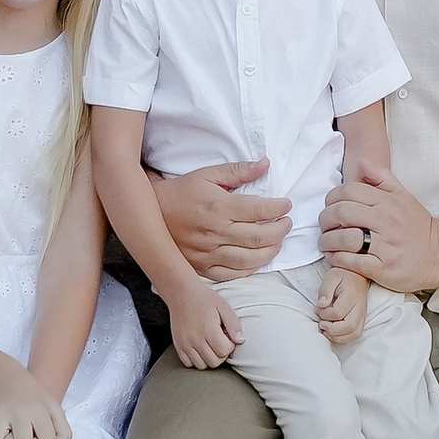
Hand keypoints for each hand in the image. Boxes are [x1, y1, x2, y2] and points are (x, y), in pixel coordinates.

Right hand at [159, 156, 291, 281]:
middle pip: (258, 237)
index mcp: (218, 206)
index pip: (258, 210)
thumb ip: (238, 171)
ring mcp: (207, 253)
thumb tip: (265, 164)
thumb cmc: (183, 191)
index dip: (278, 208)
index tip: (287, 204)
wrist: (151, 214)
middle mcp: (214, 232)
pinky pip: (232, 274)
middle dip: (280, 231)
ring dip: (269, 252)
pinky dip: (250, 269)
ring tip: (277, 241)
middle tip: (287, 223)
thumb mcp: (208, 174)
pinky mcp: (202, 267)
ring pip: (248, 259)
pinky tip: (258, 258)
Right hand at [164, 272, 238, 370]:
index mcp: (209, 330)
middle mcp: (195, 340)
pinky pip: (188, 363)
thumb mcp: (223, 306)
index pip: (224, 351)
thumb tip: (240, 341)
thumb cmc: (204, 298)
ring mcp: (185, 344)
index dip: (230, 345)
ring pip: (201, 365)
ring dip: (209, 358)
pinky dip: (196, 359)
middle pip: (214, 362)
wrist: (181, 292)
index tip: (227, 335)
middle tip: (220, 340)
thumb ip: (234, 324)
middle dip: (221, 354)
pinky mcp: (178, 345)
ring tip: (210, 344)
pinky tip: (200, 347)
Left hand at [313, 265, 367, 348]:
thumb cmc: (342, 275)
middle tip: (321, 323)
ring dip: (337, 336)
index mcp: (352, 294)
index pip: (338, 312)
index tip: (317, 308)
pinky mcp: (362, 320)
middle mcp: (360, 307)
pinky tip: (333, 332)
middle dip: (331, 329)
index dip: (324, 314)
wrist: (357, 274)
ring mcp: (362, 315)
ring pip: (354, 334)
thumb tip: (321, 305)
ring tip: (325, 329)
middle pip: (349, 326)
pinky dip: (343, 338)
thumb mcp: (331, 276)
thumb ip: (325, 290)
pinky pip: (355, 335)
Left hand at [320, 160, 438, 296]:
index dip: (332, 198)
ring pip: (344, 238)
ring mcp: (385, 246)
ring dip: (327, 241)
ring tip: (324, 243)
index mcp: (387, 202)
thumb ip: (381, 177)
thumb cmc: (416, 225)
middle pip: (342, 213)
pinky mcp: (383, 268)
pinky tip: (334, 257)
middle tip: (323, 225)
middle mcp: (386, 221)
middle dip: (325, 219)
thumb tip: (360, 161)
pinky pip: (352, 262)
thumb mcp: (403, 195)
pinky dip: (337, 259)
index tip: (329, 206)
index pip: (349, 191)